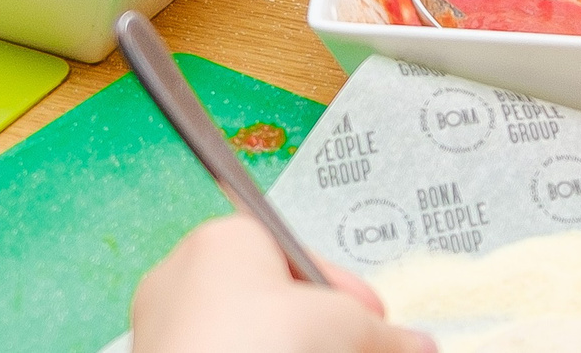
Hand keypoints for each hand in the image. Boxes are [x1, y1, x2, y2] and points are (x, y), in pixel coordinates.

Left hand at [132, 216, 429, 352]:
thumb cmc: (255, 346)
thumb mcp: (346, 325)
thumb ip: (383, 331)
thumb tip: (416, 344)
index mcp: (223, 239)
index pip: (303, 257)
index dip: (346, 296)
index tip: (372, 324)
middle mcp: (183, 277)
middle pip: (276, 301)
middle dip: (319, 330)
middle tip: (353, 346)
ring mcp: (164, 331)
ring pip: (248, 334)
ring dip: (290, 345)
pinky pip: (219, 350)